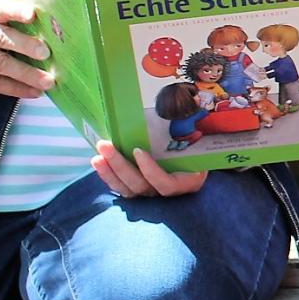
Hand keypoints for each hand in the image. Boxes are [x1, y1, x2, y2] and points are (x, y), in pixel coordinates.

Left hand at [91, 140, 206, 197]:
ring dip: (110, 172)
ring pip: (128, 189)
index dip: (150, 170)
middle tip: (105, 146)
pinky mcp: (139, 191)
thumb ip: (193, 133)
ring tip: (97, 156)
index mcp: (187, 182)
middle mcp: (168, 193)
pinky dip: (109, 176)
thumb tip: (186, 105)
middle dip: (120, 166)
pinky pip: (122, 188)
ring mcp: (152, 194)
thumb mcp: (201, 144)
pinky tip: (99, 163)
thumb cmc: (200, 150)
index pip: (165, 184)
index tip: (138, 150)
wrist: (199, 163)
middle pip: (141, 186)